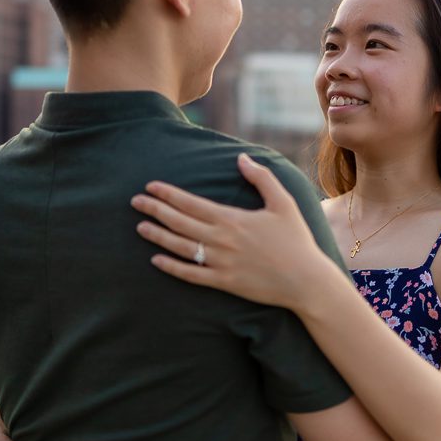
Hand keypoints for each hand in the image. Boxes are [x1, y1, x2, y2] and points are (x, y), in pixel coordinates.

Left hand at [130, 153, 330, 311]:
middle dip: (155, 210)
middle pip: (179, 222)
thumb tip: (241, 158)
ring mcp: (220, 263)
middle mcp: (221, 240)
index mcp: (232, 218)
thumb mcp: (283, 202)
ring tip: (140, 226)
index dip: (168, 194)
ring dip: (158, 236)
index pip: (191, 203)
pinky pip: (190, 275)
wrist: (306, 280)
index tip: (150, 186)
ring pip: (180, 247)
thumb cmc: (296, 240)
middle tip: (135, 202)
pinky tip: (156, 260)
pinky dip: (171, 267)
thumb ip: (261, 178)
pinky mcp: (223, 283)